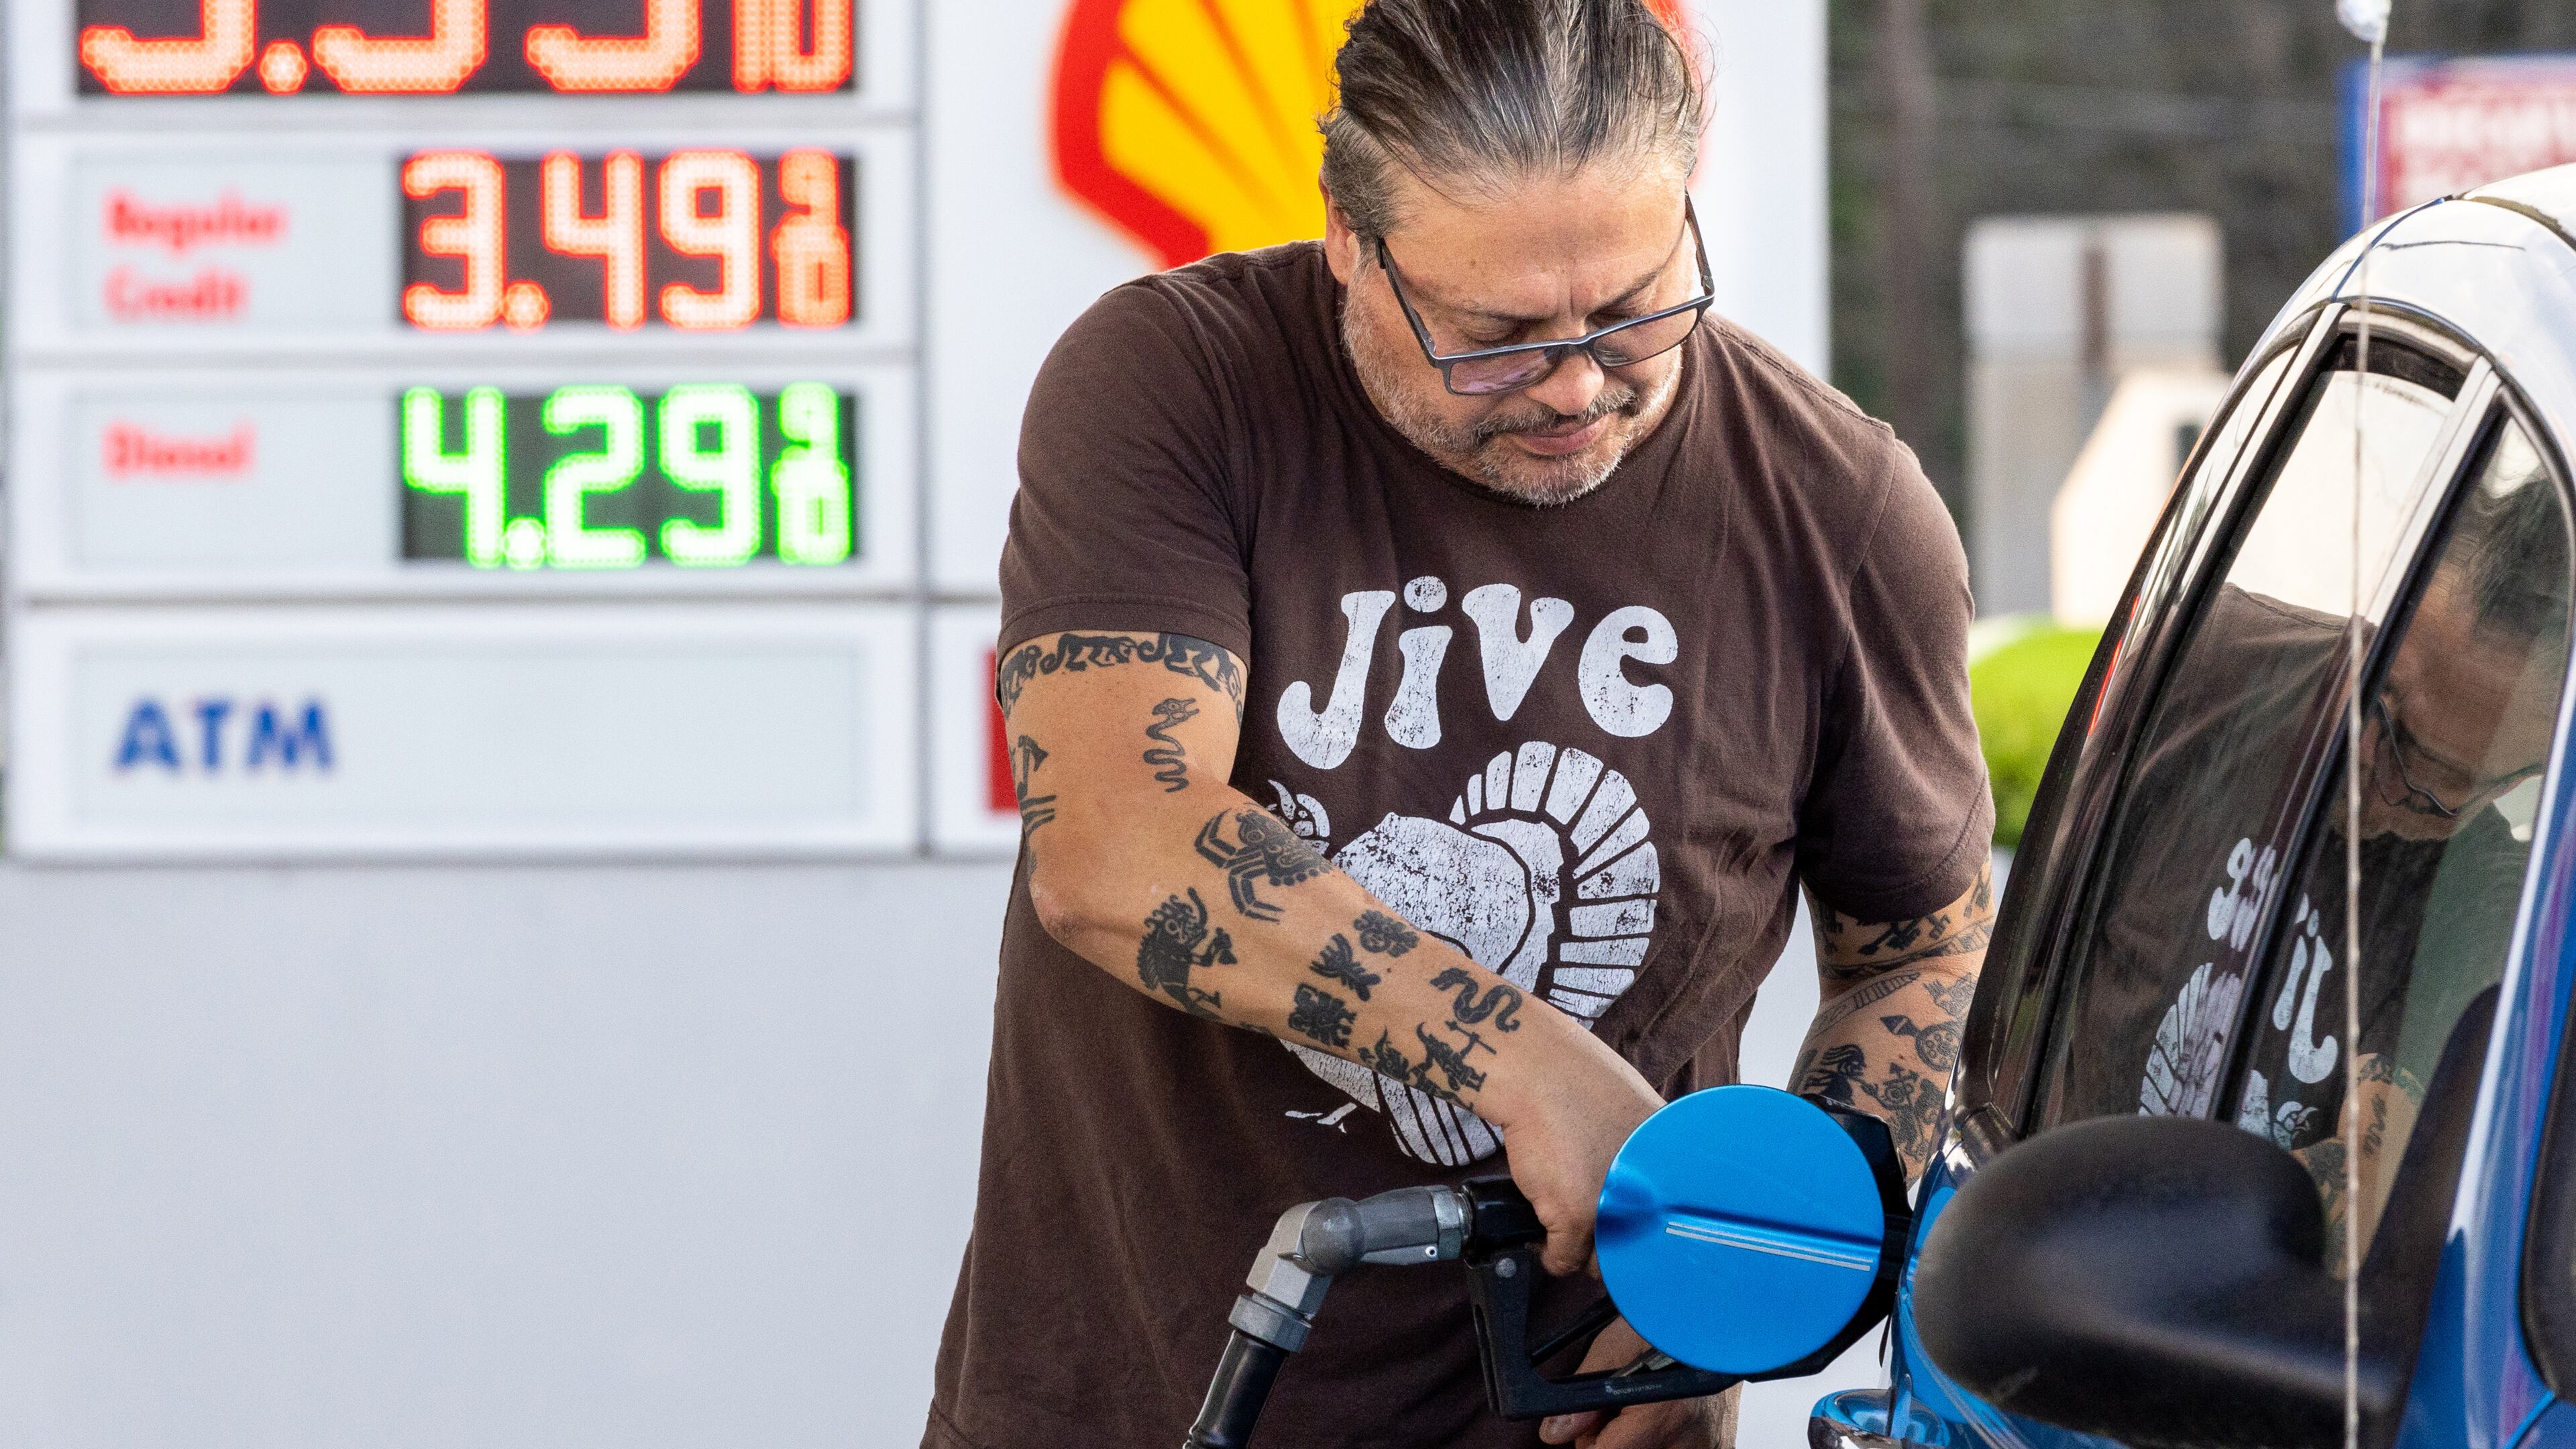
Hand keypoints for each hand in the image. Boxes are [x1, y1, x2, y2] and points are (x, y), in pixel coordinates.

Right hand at [1483, 1020, 1664, 1275]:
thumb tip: (1640, 1188)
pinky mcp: (1575, 1219)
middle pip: (1634, 1247)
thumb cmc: (1579, 1084)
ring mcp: (1612, 1208)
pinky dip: (1552, 1257)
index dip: (1647, 1229)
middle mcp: (1649, 1193)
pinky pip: (1563, 1259)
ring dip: (1584, 1254)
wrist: (1537, 1075)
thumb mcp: (1637, 1117)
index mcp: (1669, 1170)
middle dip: (1614, 1245)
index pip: (1668, 1224)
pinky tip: (1548, 1244)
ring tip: (1572, 1236)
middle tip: (1596, 1231)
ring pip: (1599, 1261)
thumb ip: (1646, 1156)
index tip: (1632, 1229)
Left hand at [1538, 1318, 1733, 1447]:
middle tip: (1620, 1407)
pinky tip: (1666, 1416)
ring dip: (1639, 1440)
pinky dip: (1662, 1439)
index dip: (1590, 1440)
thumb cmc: (1669, 1321)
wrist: (1723, 1312)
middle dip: (1614, 1440)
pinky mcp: (1721, 1446)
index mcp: (1664, 1415)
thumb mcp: (1616, 1344)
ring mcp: (1710, 1447)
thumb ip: (1584, 1395)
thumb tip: (1554, 1433)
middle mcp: (1692, 1441)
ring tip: (1645, 1407)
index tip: (1590, 1422)